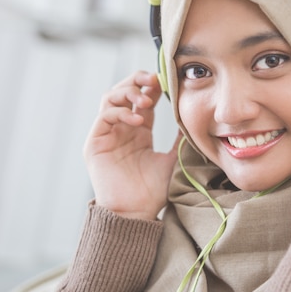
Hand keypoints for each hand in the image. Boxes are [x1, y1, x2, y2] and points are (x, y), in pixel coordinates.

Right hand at [83, 71, 179, 219]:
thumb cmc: (155, 191)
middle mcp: (121, 128)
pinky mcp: (95, 143)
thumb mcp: (174, 158)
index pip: (143, 98)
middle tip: (154, 78)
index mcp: (139, 130)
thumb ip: (181, 139)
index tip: (167, 80)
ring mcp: (106, 134)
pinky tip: (138, 119)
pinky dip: (120, 112)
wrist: (137, 212)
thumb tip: (195, 118)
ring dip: (128, 93)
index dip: (153, 86)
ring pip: (110, 98)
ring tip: (146, 101)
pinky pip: (104, 116)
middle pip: (123, 91)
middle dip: (137, 80)